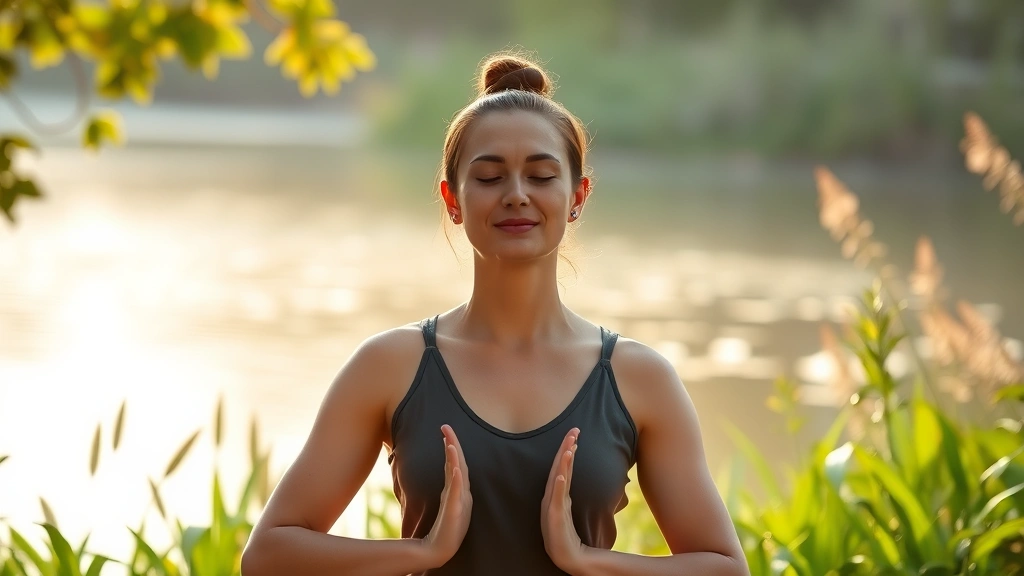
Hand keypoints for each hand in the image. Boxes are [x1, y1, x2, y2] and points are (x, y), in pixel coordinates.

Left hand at [421, 424, 471, 567]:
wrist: (441, 547)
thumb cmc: (446, 527)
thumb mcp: (449, 502)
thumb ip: (452, 485)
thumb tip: (453, 468)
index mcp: (458, 488)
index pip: (456, 462)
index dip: (452, 444)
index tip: (445, 428)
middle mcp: (461, 491)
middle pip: (458, 463)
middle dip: (453, 443)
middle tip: (446, 426)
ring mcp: (459, 500)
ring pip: (458, 475)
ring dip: (456, 458)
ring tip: (451, 443)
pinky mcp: (455, 510)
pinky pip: (456, 492)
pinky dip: (457, 479)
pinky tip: (456, 469)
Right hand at [541, 427, 585, 573]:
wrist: (568, 556)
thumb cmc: (565, 534)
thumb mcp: (565, 508)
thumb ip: (564, 491)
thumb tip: (564, 475)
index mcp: (557, 493)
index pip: (562, 466)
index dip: (567, 449)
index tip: (574, 433)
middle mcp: (553, 496)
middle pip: (560, 468)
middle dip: (566, 448)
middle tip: (574, 430)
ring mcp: (553, 506)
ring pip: (558, 480)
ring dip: (563, 463)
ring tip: (569, 448)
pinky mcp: (555, 517)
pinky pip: (556, 499)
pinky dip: (557, 486)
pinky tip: (560, 475)